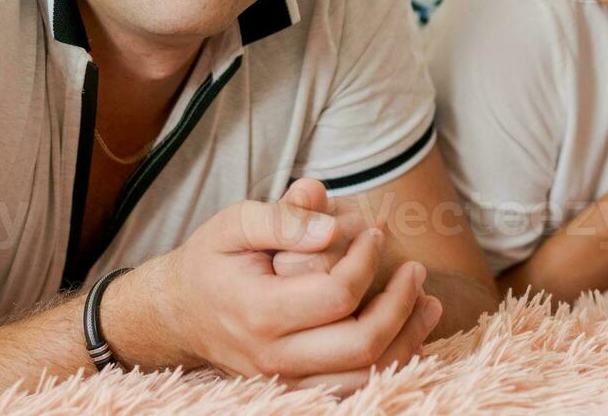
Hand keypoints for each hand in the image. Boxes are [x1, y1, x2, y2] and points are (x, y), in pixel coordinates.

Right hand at [115, 186, 441, 394]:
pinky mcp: (297, 390)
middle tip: (415, 269)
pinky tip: (409, 331)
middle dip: (401, 304)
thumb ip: (282, 216)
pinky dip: (391, 364)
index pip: (337, 294)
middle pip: (362, 344)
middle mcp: (273, 356)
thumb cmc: (213, 260)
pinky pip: (355, 389)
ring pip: (366, 377)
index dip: (367, 260)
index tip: (375, 233)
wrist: (180, 312)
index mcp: (259, 310)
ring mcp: (286, 380)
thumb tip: (332, 223)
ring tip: (427, 300)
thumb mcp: (234, 223)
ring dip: (408, 339)